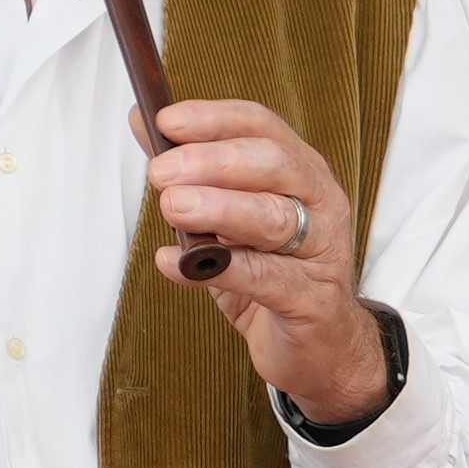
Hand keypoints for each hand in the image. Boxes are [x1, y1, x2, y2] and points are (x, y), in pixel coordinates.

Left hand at [143, 99, 390, 427]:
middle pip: (272, 164)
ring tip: (172, 207)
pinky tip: (175, 265)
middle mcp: (319, 202)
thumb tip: (147, 126)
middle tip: (161, 172)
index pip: (261, 129)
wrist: (321, 348)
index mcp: (300, 173)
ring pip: (272, 217)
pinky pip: (265, 279)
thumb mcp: (228, 222)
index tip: (166, 121)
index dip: (214, 120)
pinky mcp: (312, 300)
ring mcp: (320, 251)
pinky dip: (218, 270)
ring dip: (218, 208)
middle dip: (212, 162)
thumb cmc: (274, 277)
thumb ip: (192, 175)